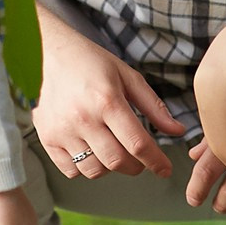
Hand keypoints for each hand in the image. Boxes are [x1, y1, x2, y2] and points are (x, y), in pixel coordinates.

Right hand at [31, 11, 187, 180]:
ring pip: (95, 170)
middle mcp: (83, 118)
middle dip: (136, 167)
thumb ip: (153, 107)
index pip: (137, 144)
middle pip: (118, 162)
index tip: (165, 169)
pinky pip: (71, 170)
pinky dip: (85, 168)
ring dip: (111, 168)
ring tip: (114, 151)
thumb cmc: (91, 63)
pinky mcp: (47, 138)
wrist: (47, 54)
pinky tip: (91, 150)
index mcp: (107, 100)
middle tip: (140, 159)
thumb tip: (178, 131)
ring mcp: (62, 130)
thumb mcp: (127, 77)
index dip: (156, 161)